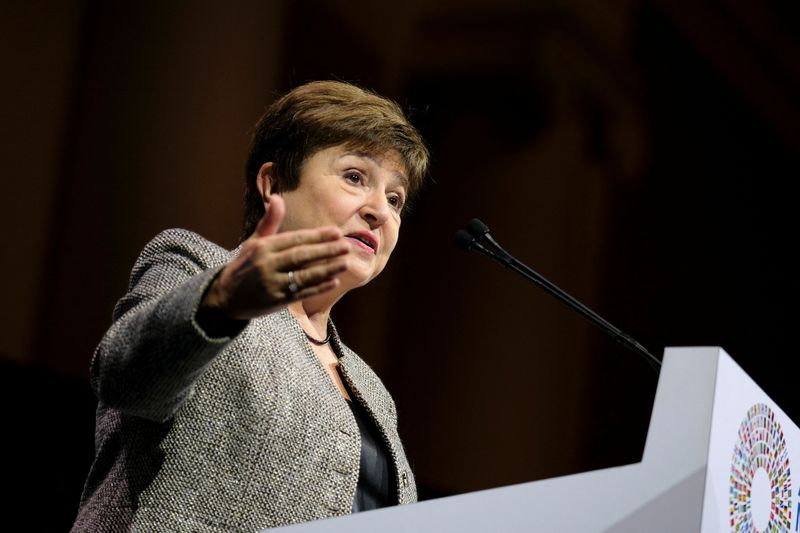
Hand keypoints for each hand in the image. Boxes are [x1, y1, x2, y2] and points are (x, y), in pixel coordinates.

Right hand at [201, 196, 349, 320]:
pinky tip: (333, 281)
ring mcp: (272, 284)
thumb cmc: (245, 266)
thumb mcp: (254, 242)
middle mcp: (267, 265)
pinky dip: (318, 288)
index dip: (316, 236)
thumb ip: (270, 222)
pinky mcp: (277, 301)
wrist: (225, 298)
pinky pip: (301, 293)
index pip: (294, 239)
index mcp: (262, 248)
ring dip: (327, 269)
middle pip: (301, 256)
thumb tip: (277, 198)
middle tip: (346, 246)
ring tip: (345, 262)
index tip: (336, 232)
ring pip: (304, 276)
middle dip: (326, 251)